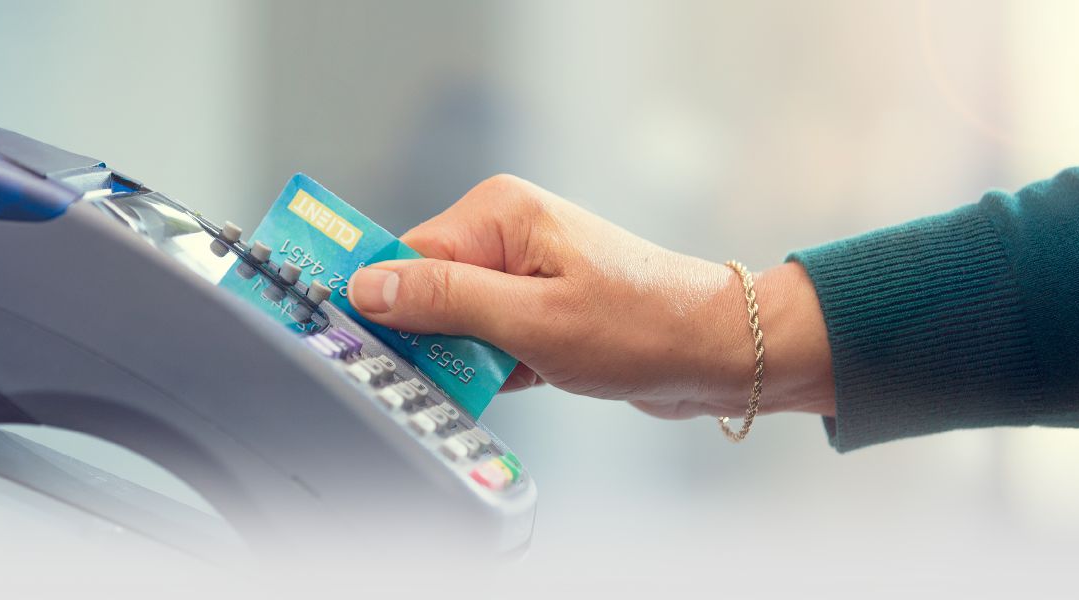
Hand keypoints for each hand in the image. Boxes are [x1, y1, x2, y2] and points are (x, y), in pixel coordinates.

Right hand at [348, 175, 834, 418]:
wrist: (716, 351)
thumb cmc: (641, 326)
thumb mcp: (531, 319)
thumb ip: (445, 300)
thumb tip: (367, 286)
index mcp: (500, 214)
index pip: (406, 254)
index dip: (385, 303)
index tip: (363, 345)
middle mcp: (508, 232)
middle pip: (426, 289)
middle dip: (433, 337)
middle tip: (458, 371)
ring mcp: (525, 270)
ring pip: (456, 320)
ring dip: (468, 358)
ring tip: (510, 374)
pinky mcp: (538, 305)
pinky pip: (488, 337)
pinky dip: (496, 366)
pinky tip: (527, 377)